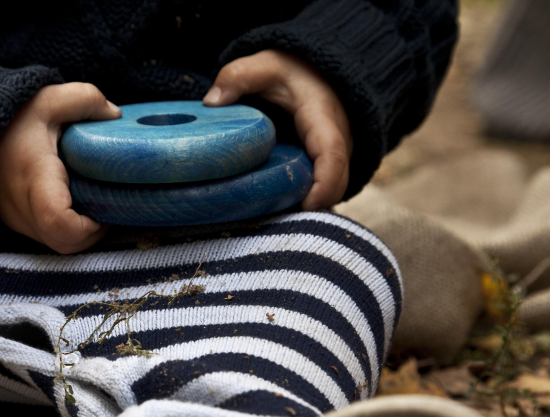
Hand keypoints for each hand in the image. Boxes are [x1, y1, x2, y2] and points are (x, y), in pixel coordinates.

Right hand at [0, 82, 120, 253]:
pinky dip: (67, 228)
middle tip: (109, 202)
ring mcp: (15, 220)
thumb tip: (115, 116)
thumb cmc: (11, 117)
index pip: (59, 223)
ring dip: (82, 231)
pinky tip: (76, 202)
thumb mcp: (48, 99)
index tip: (105, 203)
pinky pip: (48, 237)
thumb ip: (85, 99)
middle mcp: (21, 209)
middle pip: (66, 244)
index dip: (90, 225)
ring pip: (58, 245)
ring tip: (95, 199)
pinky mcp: (15, 223)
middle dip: (94, 231)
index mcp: (33, 179)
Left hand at [204, 50, 351, 209]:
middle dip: (313, 206)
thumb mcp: (266, 65)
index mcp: (323, 118)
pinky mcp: (326, 167)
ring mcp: (335, 157)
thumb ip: (239, 76)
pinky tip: (273, 209)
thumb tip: (211, 101)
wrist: (318, 74)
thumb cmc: (292, 71)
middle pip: (337, 184)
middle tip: (272, 219)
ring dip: (306, 208)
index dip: (324, 183)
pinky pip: (322, 192)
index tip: (305, 205)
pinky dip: (303, 203)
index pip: (332, 154)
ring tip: (268, 217)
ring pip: (332, 192)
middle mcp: (338, 142)